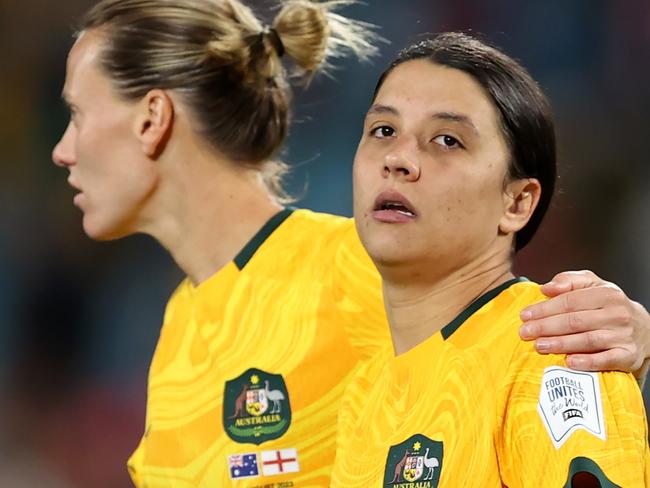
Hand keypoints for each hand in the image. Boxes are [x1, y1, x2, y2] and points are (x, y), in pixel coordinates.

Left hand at [519, 270, 649, 378]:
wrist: (644, 329)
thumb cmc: (610, 306)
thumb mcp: (593, 285)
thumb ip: (570, 281)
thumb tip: (547, 287)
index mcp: (606, 294)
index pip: (570, 301)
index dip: (545, 309)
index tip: (525, 315)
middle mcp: (617, 314)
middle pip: (575, 321)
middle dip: (546, 327)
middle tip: (525, 332)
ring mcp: (623, 336)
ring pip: (587, 340)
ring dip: (561, 344)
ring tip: (539, 346)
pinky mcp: (628, 356)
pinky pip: (607, 360)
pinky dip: (588, 362)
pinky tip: (569, 362)